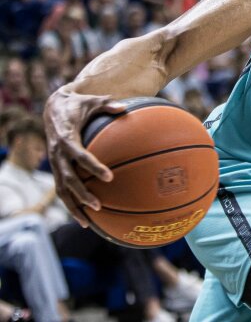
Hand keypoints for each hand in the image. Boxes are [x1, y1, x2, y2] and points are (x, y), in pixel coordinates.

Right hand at [43, 88, 124, 226]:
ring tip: (88, 221)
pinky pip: (61, 190)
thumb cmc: (77, 104)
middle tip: (99, 205)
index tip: (109, 177)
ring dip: (73, 205)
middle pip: (68, 178)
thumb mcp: (92, 101)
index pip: (79, 156)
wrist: (53, 107)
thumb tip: (125, 107)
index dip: (93, 166)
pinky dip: (70, 204)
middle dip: (82, 193)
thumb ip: (108, 104)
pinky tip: (83, 217)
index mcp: (66, 138)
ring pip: (61, 189)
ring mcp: (55, 163)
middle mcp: (57, 153)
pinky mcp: (56, 168)